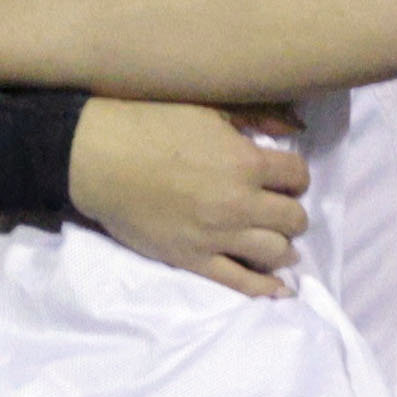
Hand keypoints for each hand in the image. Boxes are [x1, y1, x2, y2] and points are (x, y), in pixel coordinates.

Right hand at [73, 101, 309, 293]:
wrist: (98, 157)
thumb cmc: (150, 124)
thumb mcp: (209, 108)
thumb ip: (257, 117)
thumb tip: (296, 128)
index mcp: (246, 162)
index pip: (298, 176)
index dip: (295, 176)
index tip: (285, 178)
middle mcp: (240, 203)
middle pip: (294, 218)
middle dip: (291, 212)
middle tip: (278, 209)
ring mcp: (218, 236)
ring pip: (276, 252)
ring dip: (282, 246)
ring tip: (275, 242)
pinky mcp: (194, 259)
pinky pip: (241, 282)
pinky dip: (266, 287)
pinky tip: (279, 287)